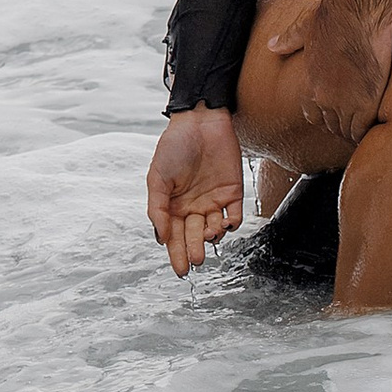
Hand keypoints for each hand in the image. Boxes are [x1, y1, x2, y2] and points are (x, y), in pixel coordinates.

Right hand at [146, 106, 245, 274]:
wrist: (200, 121)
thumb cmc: (174, 146)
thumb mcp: (157, 178)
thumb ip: (157, 209)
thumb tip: (161, 238)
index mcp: (173, 206)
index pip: (175, 237)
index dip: (177, 254)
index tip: (181, 270)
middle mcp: (193, 208)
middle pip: (194, 237)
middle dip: (194, 250)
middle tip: (196, 260)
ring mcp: (214, 201)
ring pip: (215, 230)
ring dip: (212, 236)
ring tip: (207, 234)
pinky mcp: (233, 193)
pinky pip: (235, 216)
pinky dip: (231, 224)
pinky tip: (224, 224)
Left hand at [263, 0, 391, 146]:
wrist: (355, 13)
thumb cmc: (333, 15)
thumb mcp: (305, 27)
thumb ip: (290, 39)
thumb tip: (272, 45)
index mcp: (311, 82)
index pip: (313, 114)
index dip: (326, 117)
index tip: (338, 116)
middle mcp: (324, 97)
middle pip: (332, 125)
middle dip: (343, 126)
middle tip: (356, 125)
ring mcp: (345, 103)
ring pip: (348, 131)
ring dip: (356, 130)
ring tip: (368, 129)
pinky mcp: (366, 102)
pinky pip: (364, 129)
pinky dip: (369, 130)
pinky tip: (376, 126)